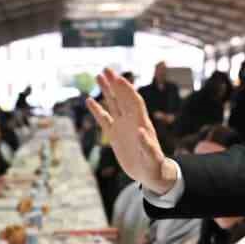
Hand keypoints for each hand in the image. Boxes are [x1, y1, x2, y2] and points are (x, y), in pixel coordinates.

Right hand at [88, 69, 173, 193]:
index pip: (133, 102)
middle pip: (122, 97)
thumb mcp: (153, 158)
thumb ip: (148, 146)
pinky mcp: (114, 135)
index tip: (119, 78)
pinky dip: (97, 110)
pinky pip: (104, 119)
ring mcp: (122, 127)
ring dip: (107, 90)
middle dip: (115, 83)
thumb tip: (141, 132)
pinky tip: (89, 100)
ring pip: (113, 104)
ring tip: (99, 76)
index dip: (127, 90)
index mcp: (141, 123)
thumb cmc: (155, 167)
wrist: (150, 174)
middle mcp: (131, 121)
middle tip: (106, 69)